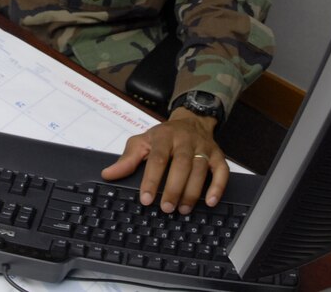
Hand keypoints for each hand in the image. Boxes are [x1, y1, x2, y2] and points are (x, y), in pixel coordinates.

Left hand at [100, 108, 227, 214]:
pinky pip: (222, 171)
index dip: (152, 179)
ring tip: (182, 209)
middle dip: (173, 188)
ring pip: (201, 169)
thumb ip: (127, 159)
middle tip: (166, 208)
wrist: (191, 120)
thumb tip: (108, 174)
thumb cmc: (163, 136)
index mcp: (164, 136)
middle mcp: (185, 140)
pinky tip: (210, 202)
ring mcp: (204, 147)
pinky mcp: (218, 155)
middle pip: (181, 164)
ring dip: (192, 191)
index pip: (157, 158)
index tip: (146, 199)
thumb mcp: (143, 142)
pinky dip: (218, 187)